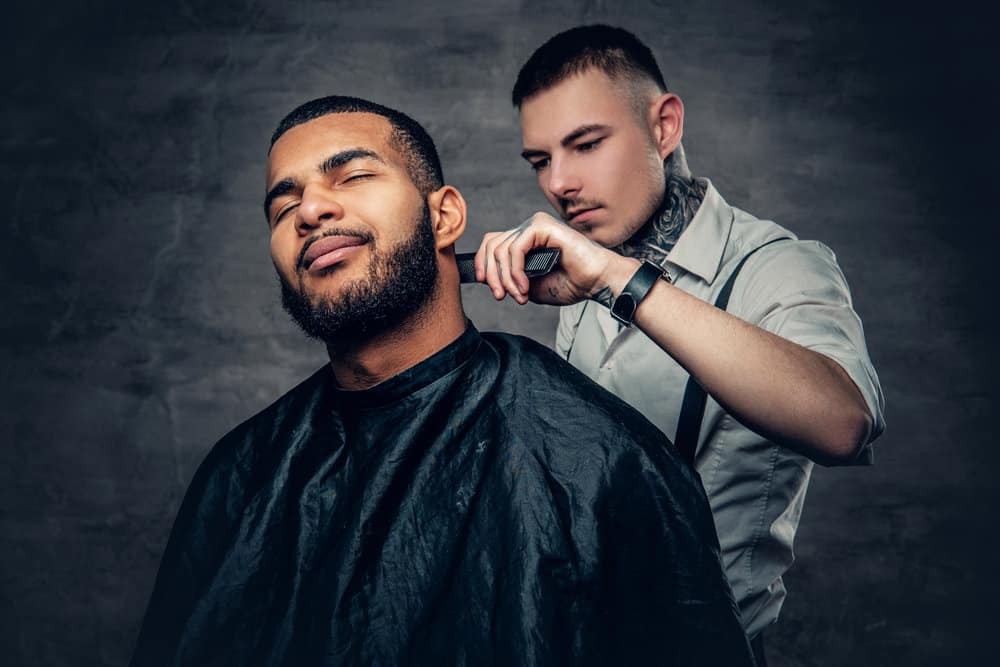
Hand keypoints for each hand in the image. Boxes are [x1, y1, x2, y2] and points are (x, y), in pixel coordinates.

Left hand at [473, 212, 634, 306]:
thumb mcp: (530, 286)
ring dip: (506, 278)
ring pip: (500, 249)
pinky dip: (516, 271)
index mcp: (526, 240)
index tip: (490, 288)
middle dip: (492, 274)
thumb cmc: (572, 283)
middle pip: (491, 245)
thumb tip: (488, 278)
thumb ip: (509, 279)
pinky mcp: (542, 226)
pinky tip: (526, 285)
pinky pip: (515, 248)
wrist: (597, 282)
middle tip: (501, 296)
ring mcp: (535, 225)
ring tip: (520, 294)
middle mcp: (529, 229)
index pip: (492, 244)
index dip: (483, 264)